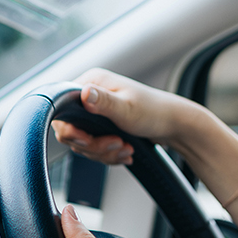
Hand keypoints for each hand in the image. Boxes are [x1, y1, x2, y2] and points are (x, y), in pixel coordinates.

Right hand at [52, 68, 209, 164]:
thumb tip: (84, 92)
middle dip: (93, 145)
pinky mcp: (102, 126)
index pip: (62, 110)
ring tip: (125, 148)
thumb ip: (103, 102)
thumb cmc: (155, 112)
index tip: (87, 140)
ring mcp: (96, 112)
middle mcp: (91, 95)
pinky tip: (126, 152)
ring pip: (83, 143)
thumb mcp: (127, 108)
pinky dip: (109, 154)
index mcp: (91, 83)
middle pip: (71, 131)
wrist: (174, 125)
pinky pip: (95, 148)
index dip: (72, 131)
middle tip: (116, 144)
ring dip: (104, 152)